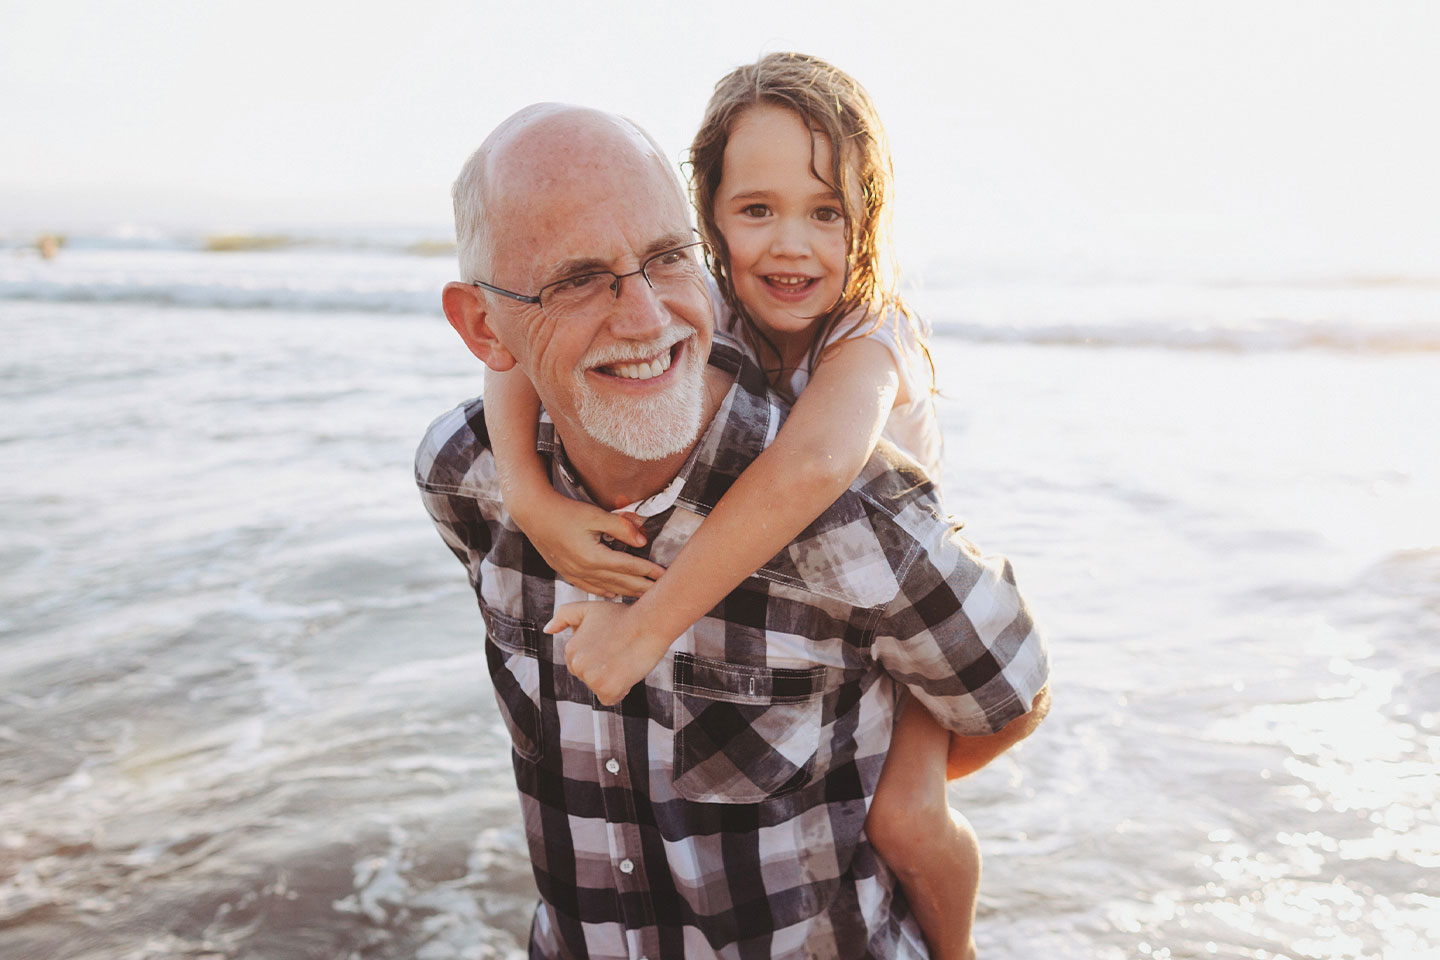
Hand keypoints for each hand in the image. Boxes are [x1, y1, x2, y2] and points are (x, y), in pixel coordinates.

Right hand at [514, 493, 665, 596]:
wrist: (534, 515)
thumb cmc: (565, 512)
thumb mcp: (595, 515)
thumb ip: (620, 527)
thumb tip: (642, 540)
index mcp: (594, 557)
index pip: (628, 566)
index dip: (648, 571)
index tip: (664, 576)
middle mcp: (585, 570)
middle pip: (620, 582)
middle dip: (642, 587)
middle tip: (661, 592)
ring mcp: (575, 574)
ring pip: (607, 588)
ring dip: (627, 592)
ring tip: (643, 596)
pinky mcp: (567, 572)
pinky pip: (590, 587)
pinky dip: (605, 592)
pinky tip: (612, 594)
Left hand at [546, 601, 674, 705]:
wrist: (648, 623)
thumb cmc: (623, 616)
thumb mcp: (588, 609)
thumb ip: (564, 615)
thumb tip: (547, 629)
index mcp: (571, 649)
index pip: (582, 664)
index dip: (599, 656)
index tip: (611, 644)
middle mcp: (577, 665)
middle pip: (590, 678)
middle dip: (604, 669)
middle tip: (619, 651)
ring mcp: (591, 678)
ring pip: (600, 688)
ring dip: (613, 679)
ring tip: (624, 659)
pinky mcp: (607, 689)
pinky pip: (610, 699)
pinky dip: (620, 690)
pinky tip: (627, 672)